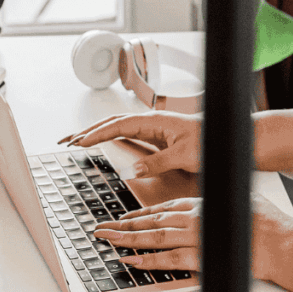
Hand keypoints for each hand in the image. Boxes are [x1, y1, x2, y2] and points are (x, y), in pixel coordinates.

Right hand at [58, 111, 201, 175]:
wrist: (224, 139)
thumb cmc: (208, 143)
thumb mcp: (184, 155)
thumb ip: (158, 162)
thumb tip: (133, 170)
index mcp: (155, 121)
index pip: (119, 125)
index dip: (98, 133)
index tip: (80, 142)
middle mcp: (151, 122)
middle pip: (113, 122)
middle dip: (89, 130)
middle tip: (67, 139)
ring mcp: (152, 128)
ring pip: (118, 127)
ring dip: (97, 132)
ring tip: (77, 140)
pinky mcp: (155, 137)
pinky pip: (127, 135)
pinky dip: (111, 137)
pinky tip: (102, 141)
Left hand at [93, 193, 292, 281]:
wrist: (280, 242)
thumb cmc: (265, 224)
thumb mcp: (236, 204)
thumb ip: (218, 206)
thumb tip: (210, 208)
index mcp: (202, 204)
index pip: (163, 209)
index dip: (140, 214)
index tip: (123, 218)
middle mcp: (194, 217)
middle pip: (151, 221)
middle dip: (123, 225)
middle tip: (101, 228)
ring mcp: (195, 236)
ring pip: (153, 237)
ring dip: (127, 239)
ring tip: (106, 241)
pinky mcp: (200, 256)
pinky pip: (167, 259)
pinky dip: (147, 260)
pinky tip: (130, 262)